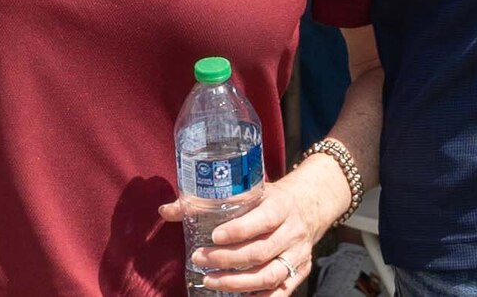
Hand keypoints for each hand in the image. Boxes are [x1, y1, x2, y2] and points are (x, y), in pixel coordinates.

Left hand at [158, 178, 325, 294]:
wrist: (310, 205)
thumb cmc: (270, 199)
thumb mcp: (250, 190)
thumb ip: (210, 200)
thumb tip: (166, 209)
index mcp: (281, 206)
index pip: (262, 220)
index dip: (238, 231)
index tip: (213, 236)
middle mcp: (292, 231)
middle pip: (260, 252)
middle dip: (227, 259)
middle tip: (200, 259)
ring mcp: (297, 255)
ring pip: (269, 276)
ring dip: (237, 282)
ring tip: (210, 281)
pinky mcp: (299, 272)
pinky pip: (280, 293)